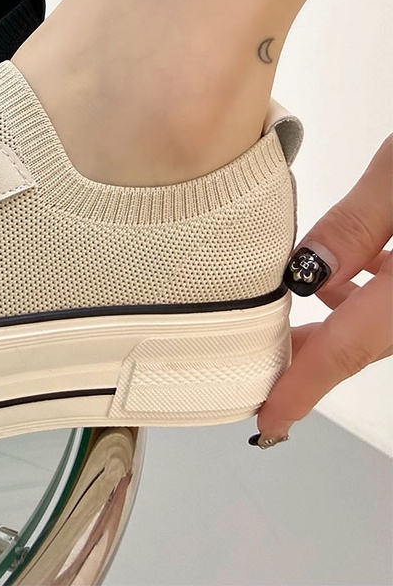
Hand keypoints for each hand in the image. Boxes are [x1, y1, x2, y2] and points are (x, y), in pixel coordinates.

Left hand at [255, 136, 391, 443]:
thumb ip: (355, 225)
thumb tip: (306, 270)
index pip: (356, 345)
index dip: (308, 384)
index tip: (272, 417)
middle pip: (374, 339)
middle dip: (319, 352)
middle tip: (266, 362)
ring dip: (345, 319)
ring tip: (296, 310)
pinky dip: (376, 290)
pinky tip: (354, 271)